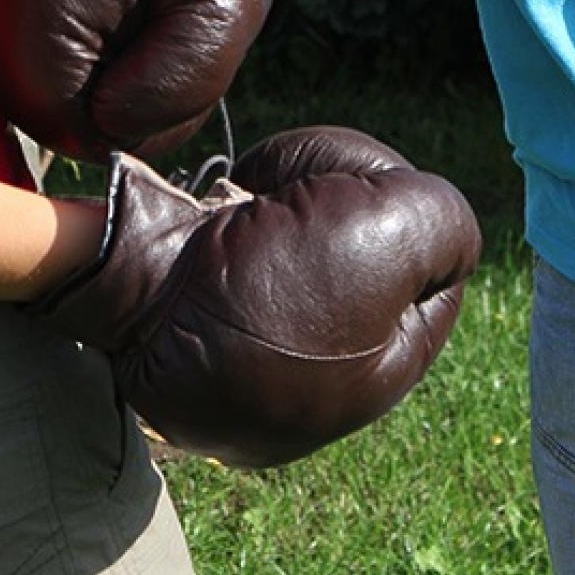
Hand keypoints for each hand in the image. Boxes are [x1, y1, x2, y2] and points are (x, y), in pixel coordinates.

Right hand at [30, 125, 482, 467]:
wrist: (130, 281)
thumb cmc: (271, 274)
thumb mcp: (396, 234)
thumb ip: (444, 225)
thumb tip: (436, 227)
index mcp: (366, 386)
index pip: (438, 289)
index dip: (423, 225)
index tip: (385, 190)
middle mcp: (303, 384)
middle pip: (368, 257)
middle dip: (351, 200)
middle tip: (316, 187)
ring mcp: (239, 347)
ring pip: (306, 238)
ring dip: (293, 192)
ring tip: (261, 189)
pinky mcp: (189, 303)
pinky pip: (241, 240)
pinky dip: (240, 205)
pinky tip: (223, 203)